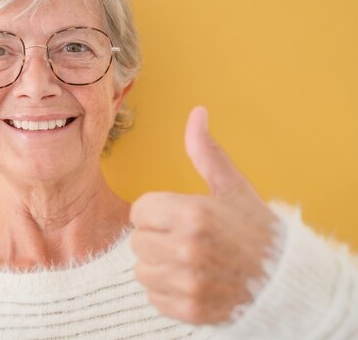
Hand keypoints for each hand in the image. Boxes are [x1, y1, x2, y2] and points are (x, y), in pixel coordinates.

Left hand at [130, 106, 278, 324]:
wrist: (284, 280)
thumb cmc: (255, 230)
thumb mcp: (232, 187)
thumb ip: (206, 152)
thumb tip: (197, 112)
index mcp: (193, 214)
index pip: (139, 211)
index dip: (157, 212)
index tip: (177, 216)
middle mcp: (187, 249)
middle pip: (138, 241)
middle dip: (158, 238)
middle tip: (187, 240)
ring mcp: (188, 283)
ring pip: (142, 270)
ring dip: (160, 266)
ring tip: (189, 261)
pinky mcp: (189, 310)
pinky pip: (154, 296)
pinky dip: (168, 291)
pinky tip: (192, 282)